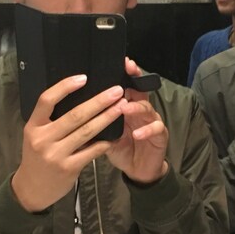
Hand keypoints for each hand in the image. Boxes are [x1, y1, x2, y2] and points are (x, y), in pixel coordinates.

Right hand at [11, 75, 126, 211]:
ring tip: (121, 107)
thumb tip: (79, 97)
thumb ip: (52, 120)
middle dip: (98, 102)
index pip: (46, 100)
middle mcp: (43, 138)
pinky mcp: (68, 168)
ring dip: (106, 118)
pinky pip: (91, 151)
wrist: (32, 189)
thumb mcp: (37, 136)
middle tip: (116, 91)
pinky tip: (115, 135)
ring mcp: (56, 154)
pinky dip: (104, 142)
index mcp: (34, 126)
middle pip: (74, 115)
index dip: (65, 87)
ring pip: (86, 132)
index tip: (84, 77)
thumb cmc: (38, 157)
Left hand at [106, 58, 168, 183]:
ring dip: (136, 107)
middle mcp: (140, 111)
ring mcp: (151, 122)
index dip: (125, 74)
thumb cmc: (122, 149)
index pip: (126, 86)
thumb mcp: (106, 134)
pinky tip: (137, 133)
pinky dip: (147, 130)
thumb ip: (97, 121)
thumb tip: (75, 110)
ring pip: (147, 109)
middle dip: (135, 79)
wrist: (139, 170)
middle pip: (140, 91)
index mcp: (127, 108)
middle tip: (128, 71)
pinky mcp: (160, 136)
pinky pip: (156, 129)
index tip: (121, 62)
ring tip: (125, 108)